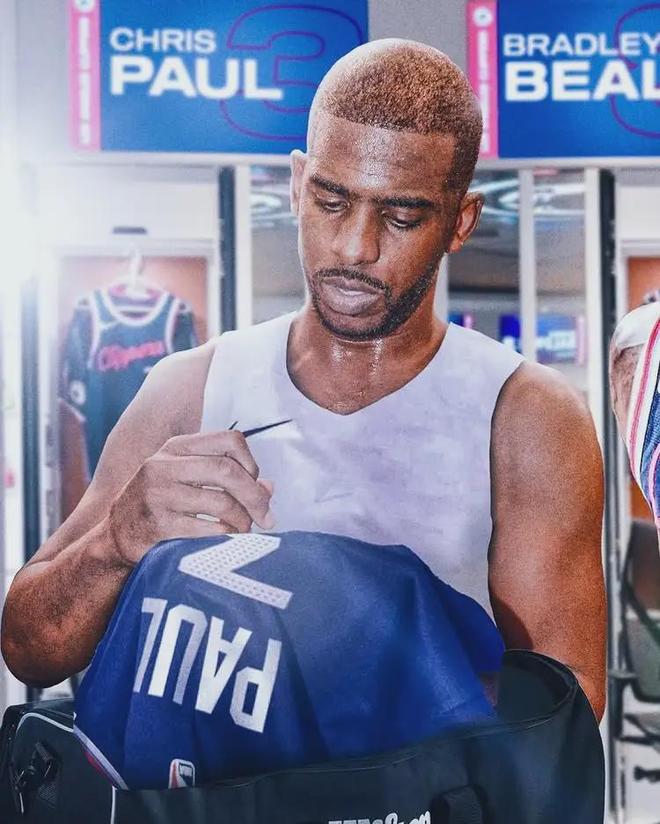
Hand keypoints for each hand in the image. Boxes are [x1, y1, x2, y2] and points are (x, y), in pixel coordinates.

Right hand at [107, 431, 273, 565]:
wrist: (117, 536)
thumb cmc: (161, 506)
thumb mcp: (188, 482)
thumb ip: (228, 481)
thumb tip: (269, 488)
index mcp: (177, 447)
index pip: (230, 440)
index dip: (251, 462)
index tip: (255, 484)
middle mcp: (164, 464)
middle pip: (227, 470)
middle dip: (254, 496)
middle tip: (266, 518)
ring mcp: (158, 493)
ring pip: (220, 502)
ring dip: (242, 521)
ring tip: (244, 531)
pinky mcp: (157, 523)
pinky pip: (206, 529)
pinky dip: (225, 536)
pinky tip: (227, 540)